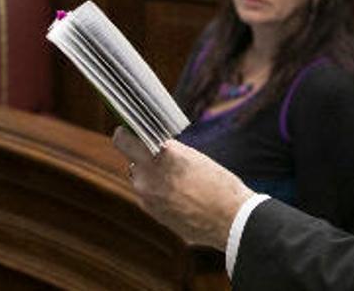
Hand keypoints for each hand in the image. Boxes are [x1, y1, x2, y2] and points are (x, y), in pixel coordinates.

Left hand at [112, 127, 254, 248]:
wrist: (231, 221)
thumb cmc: (219, 185)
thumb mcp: (194, 157)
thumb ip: (169, 151)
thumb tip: (153, 147)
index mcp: (159, 155)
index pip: (122, 139)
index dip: (125, 134)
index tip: (130, 132)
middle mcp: (147, 176)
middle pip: (134, 160)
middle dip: (146, 158)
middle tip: (166, 159)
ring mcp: (147, 198)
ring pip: (142, 179)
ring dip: (153, 177)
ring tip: (179, 181)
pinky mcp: (152, 213)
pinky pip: (149, 195)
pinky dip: (160, 193)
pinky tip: (181, 196)